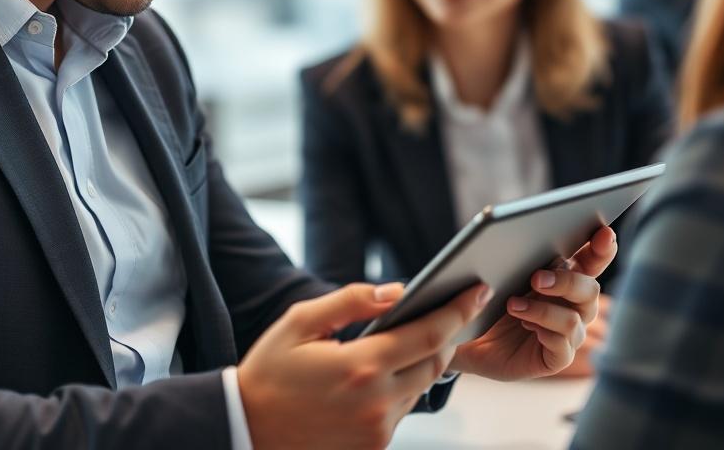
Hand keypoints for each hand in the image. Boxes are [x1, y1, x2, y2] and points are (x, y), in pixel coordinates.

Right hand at [237, 281, 490, 449]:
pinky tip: (382, 371)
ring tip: (411, 336)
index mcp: (361, 365)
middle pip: (436, 361)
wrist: (247, 429)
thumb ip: (351, 301)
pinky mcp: (374, 448)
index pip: (429, 333)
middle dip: (447, 332)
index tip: (476, 289)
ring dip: (422, 360)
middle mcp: (377, 402)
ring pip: (421, 386)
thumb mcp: (300, 321)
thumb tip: (398, 291)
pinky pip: (402, 410)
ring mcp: (378, 430)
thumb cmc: (269, 370)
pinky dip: (401, 386)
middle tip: (453, 307)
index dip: (458, 308)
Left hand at [450, 225, 616, 380]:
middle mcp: (571, 305)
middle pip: (589, 289)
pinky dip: (546, 333)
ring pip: (574, 318)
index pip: (591, 260)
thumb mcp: (489, 279)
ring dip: (544, 309)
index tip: (603, 232)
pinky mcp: (556, 357)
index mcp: (561, 277)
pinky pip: (563, 346)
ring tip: (513, 304)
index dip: (601, 247)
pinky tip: (526, 326)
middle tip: (536, 277)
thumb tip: (498, 263)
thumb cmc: (484, 303)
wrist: (464, 342)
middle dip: (567, 280)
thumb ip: (503, 264)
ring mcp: (567, 333)